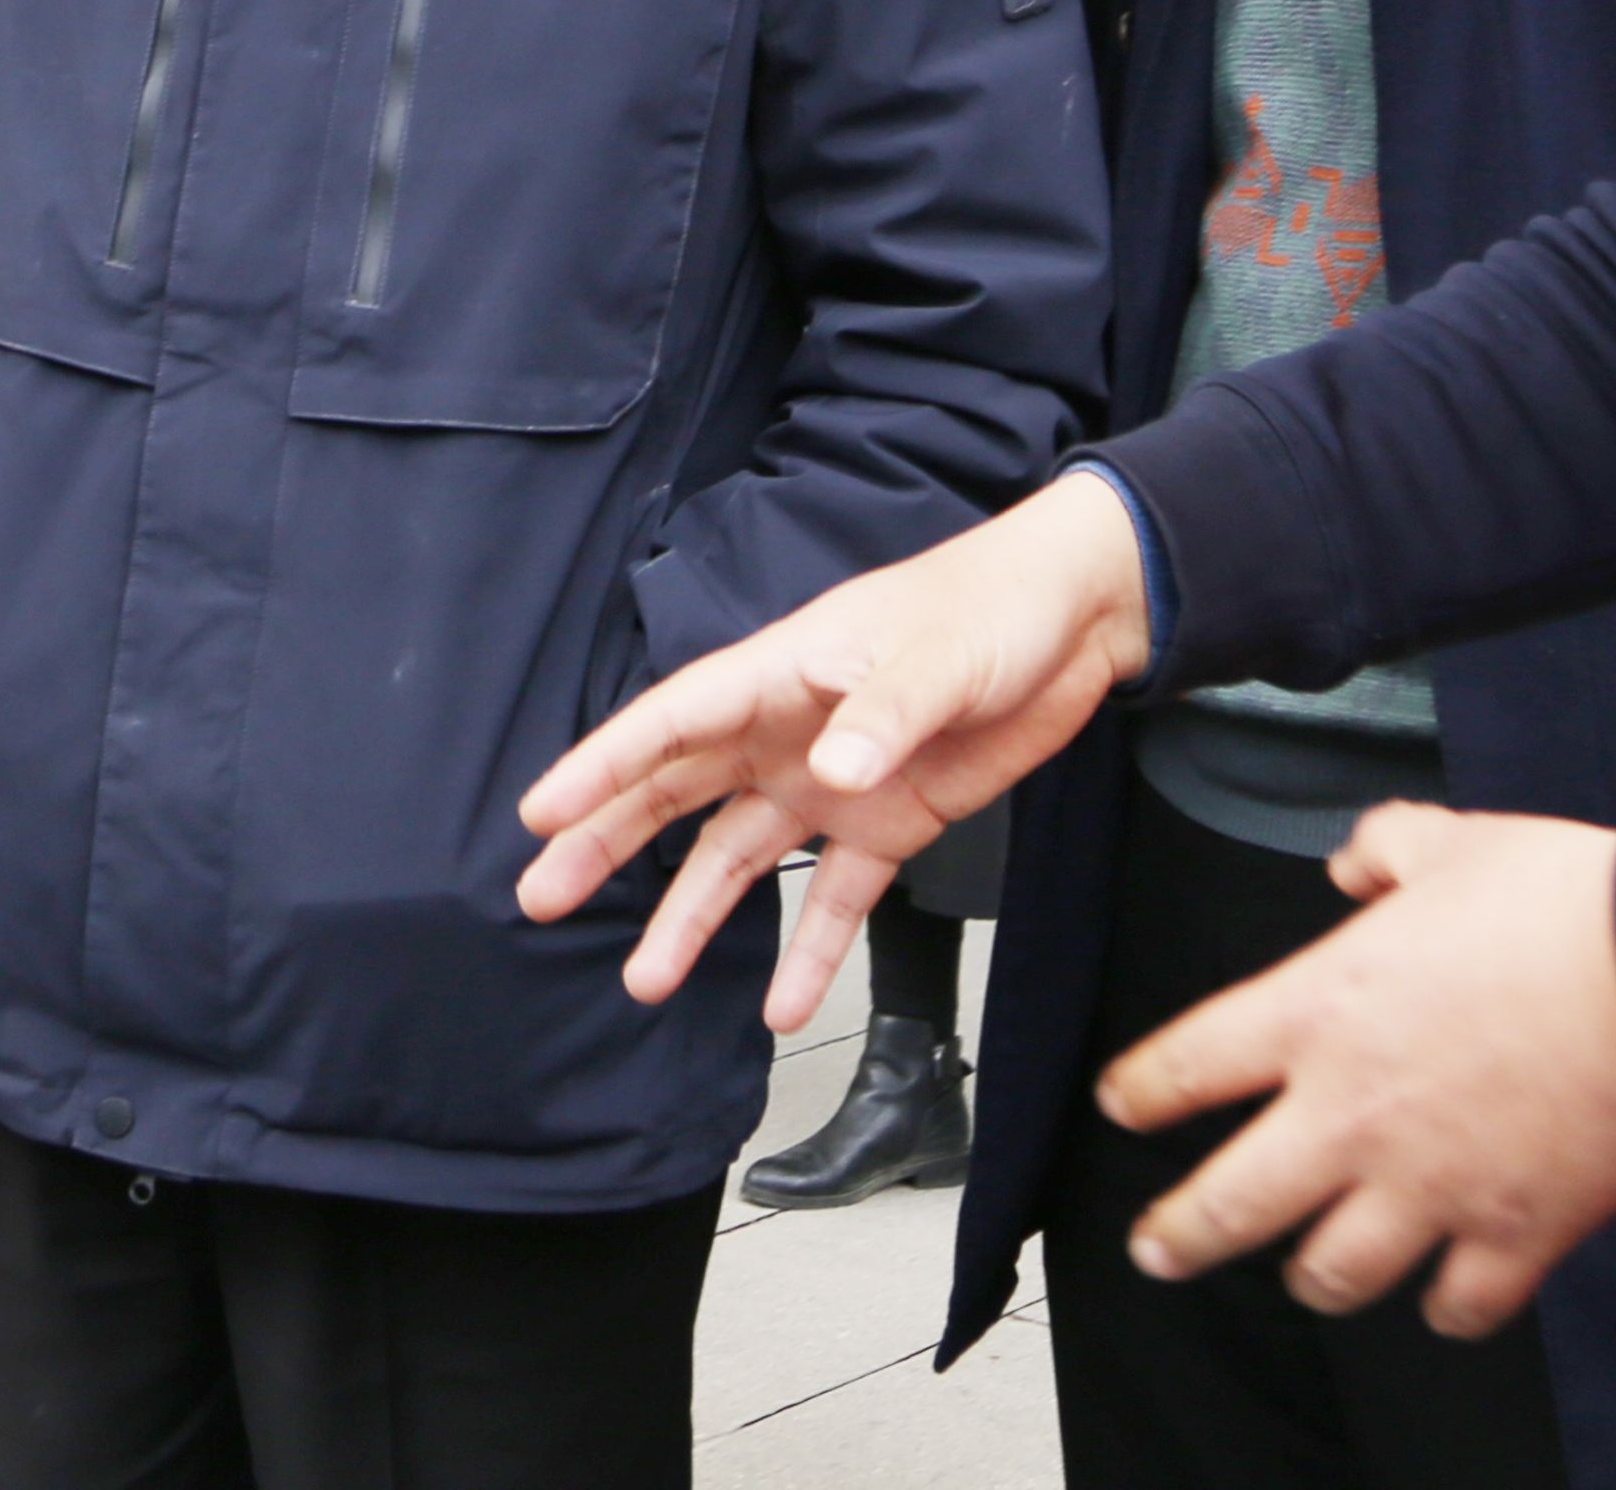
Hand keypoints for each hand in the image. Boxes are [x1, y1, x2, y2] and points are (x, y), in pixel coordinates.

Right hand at [516, 464, 1151, 1023]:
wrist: (1074, 623)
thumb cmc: (992, 607)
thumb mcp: (937, 655)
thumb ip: (882, 713)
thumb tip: (831, 775)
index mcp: (782, 674)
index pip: (671, 723)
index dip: (602, 766)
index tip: (541, 814)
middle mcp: (788, 733)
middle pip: (676, 794)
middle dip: (606, 843)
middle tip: (541, 893)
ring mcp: (832, 783)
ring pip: (738, 860)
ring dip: (691, 918)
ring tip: (644, 980)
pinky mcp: (889, 823)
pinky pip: (835, 900)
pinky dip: (810, 954)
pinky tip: (781, 1009)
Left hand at [1097, 803, 1615, 1336]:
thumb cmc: (1564, 903)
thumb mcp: (1450, 842)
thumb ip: (1382, 849)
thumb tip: (1352, 865)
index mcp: (1318, 1011)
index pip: (1187, 1065)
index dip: (1141, 1091)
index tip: (1122, 1107)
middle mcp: (1353, 1113)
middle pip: (1231, 1204)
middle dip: (1179, 1236)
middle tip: (1155, 1251)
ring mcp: (1432, 1186)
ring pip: (1335, 1273)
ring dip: (1313, 1278)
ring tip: (1304, 1279)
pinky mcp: (1516, 1236)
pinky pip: (1460, 1305)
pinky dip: (1447, 1310)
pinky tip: (1440, 1301)